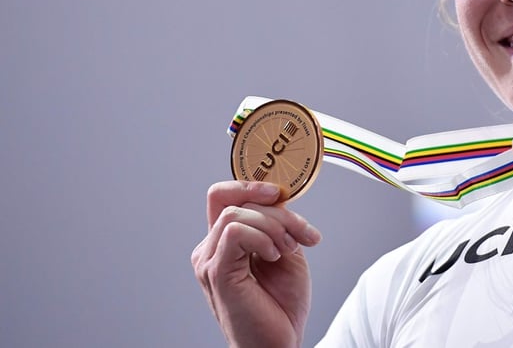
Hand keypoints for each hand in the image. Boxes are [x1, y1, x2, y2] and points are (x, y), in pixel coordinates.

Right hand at [191, 181, 322, 347]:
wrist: (279, 343)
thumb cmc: (281, 305)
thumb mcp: (286, 251)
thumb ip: (277, 224)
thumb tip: (279, 197)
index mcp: (224, 242)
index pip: (223, 196)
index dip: (249, 185)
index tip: (279, 194)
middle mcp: (209, 249)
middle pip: (234, 200)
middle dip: (276, 210)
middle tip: (301, 235)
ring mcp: (208, 260)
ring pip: (236, 213)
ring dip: (273, 226)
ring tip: (288, 250)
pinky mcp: (215, 272)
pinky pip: (234, 231)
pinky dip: (262, 237)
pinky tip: (274, 256)